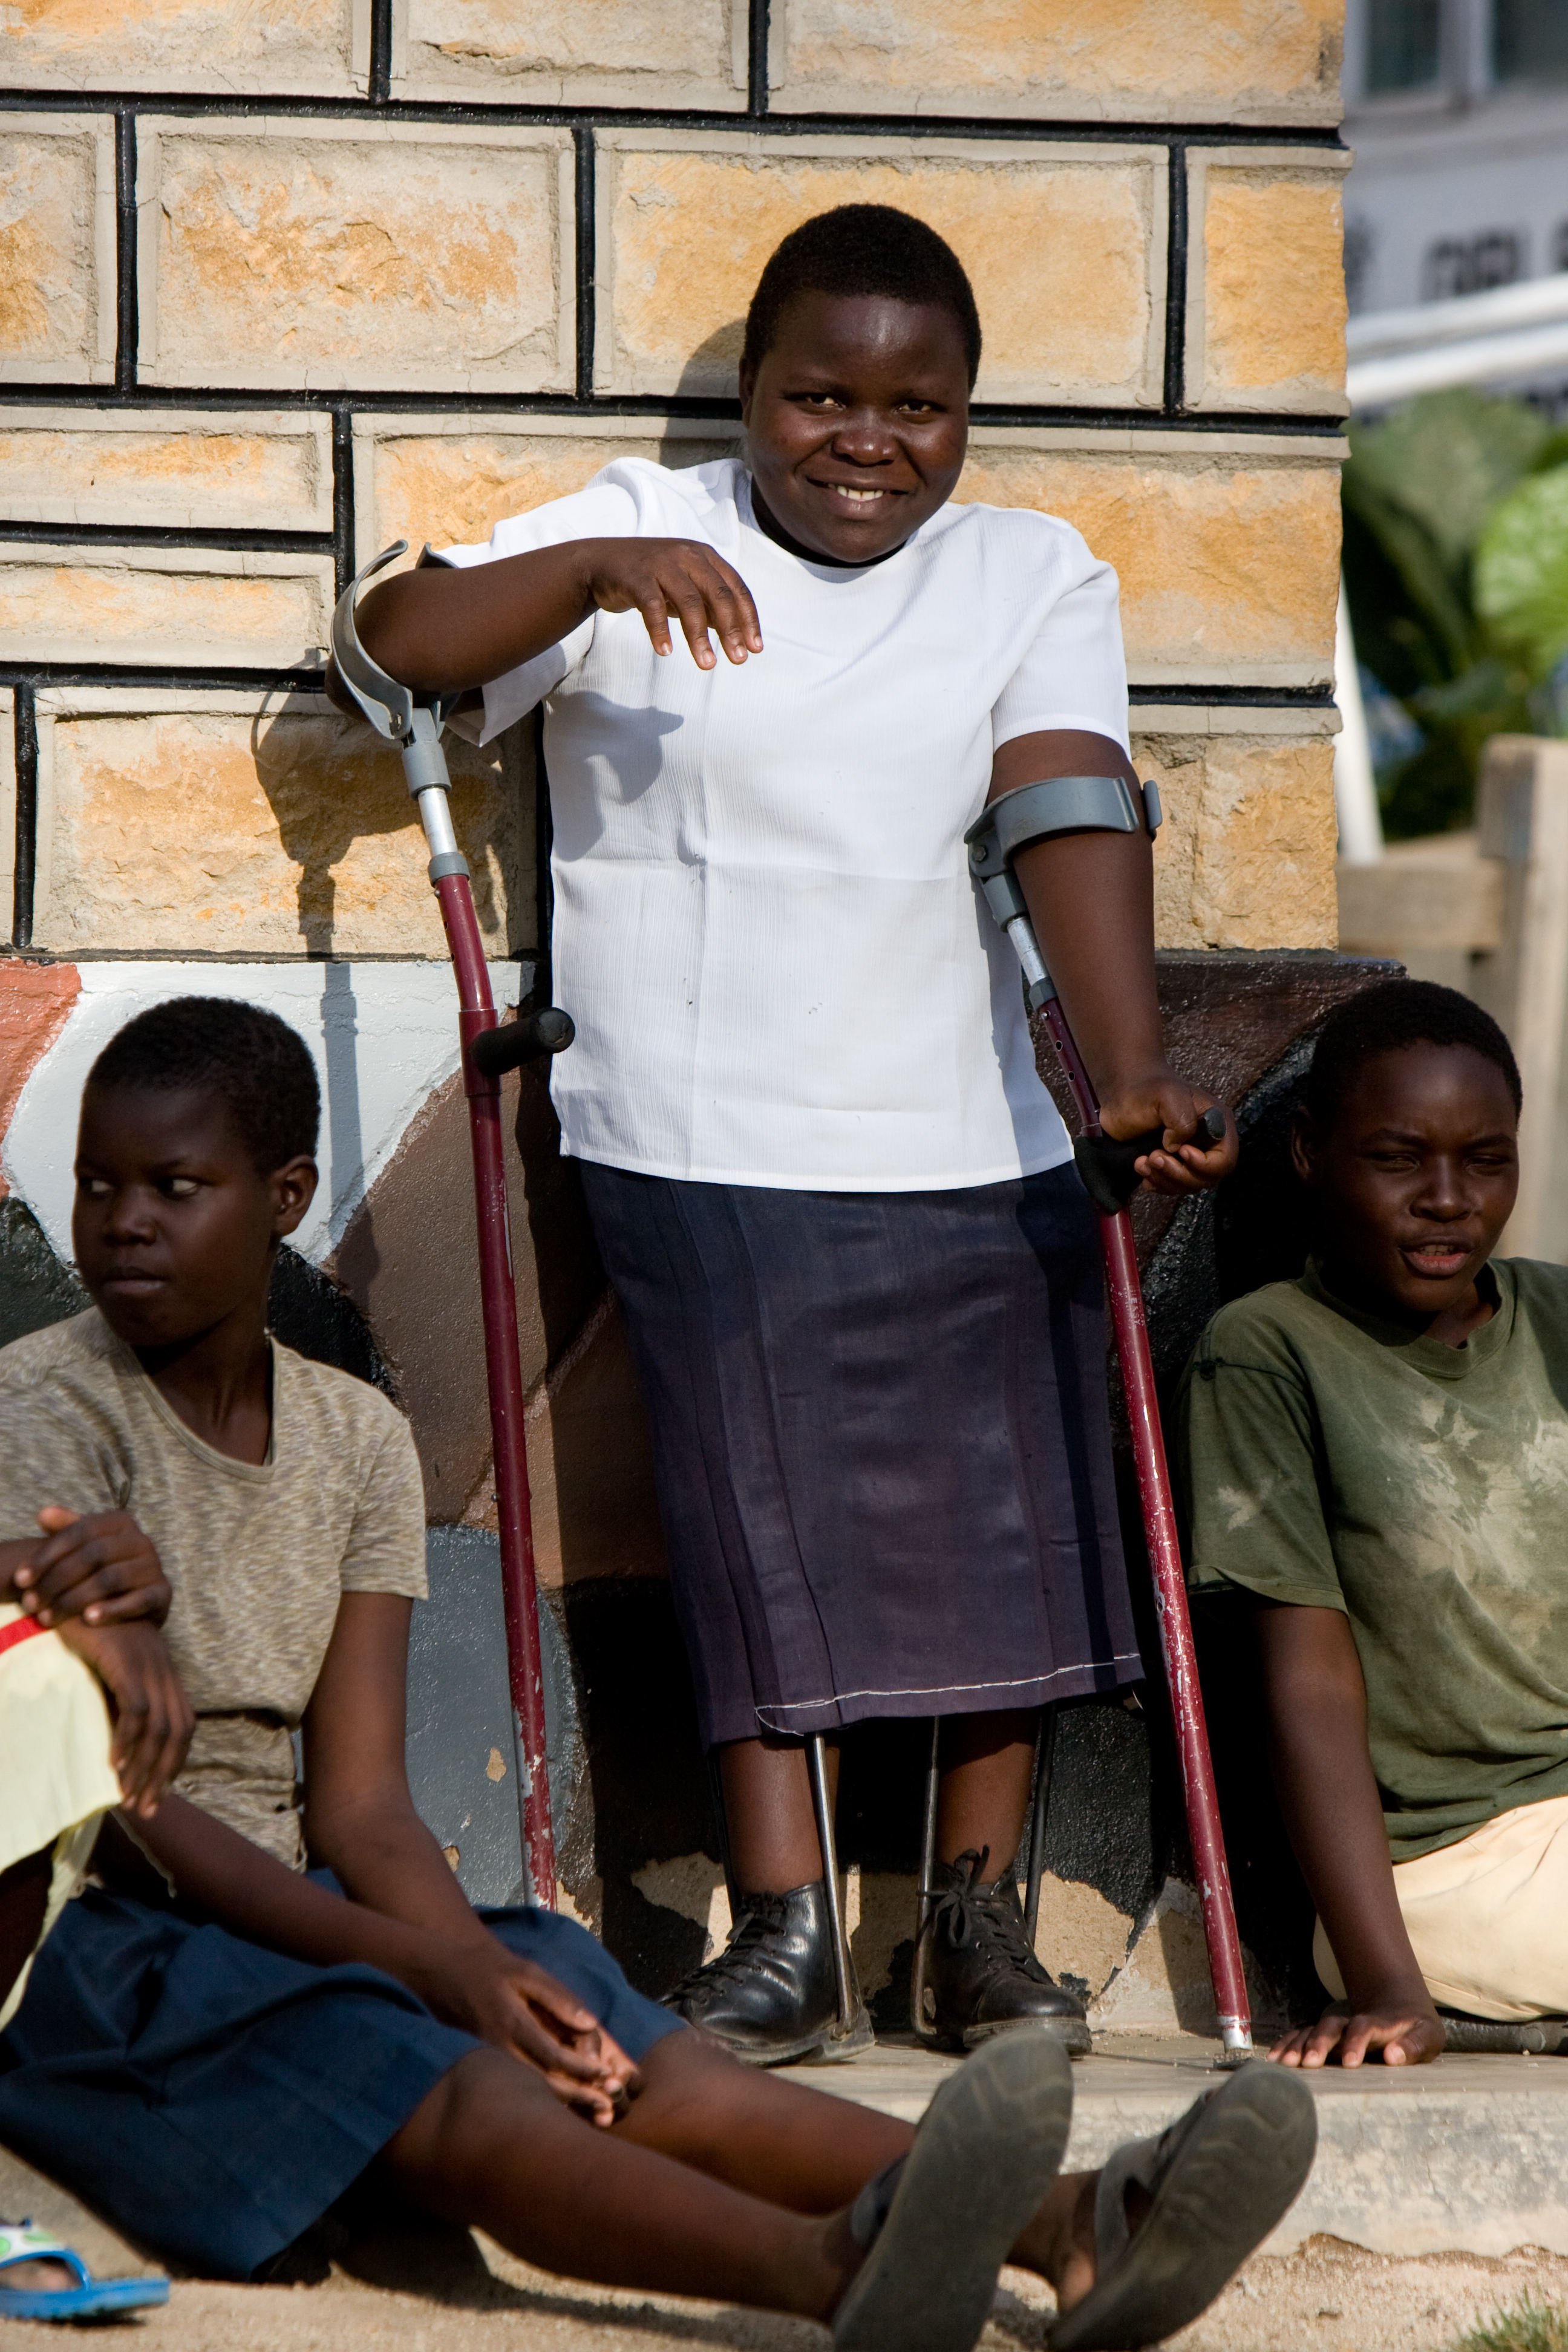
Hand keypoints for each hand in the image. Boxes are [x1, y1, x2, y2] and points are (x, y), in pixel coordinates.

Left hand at [11, 1506, 170, 1629]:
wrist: (141, 1598)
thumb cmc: (103, 1568)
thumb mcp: (86, 1545)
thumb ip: (66, 1528)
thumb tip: (43, 1514)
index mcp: (122, 1522)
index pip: (79, 1533)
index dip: (47, 1555)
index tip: (20, 1579)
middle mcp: (142, 1540)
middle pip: (93, 1556)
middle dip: (56, 1581)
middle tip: (29, 1604)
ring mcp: (154, 1566)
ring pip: (110, 1579)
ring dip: (74, 1599)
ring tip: (48, 1617)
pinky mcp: (164, 1593)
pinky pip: (139, 1600)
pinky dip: (113, 1609)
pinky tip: (88, 1620)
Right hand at [54, 1620, 193, 1817]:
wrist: (77, 1592)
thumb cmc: (90, 1634)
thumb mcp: (113, 1670)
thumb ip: (120, 1700)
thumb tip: (119, 1744)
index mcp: (166, 1674)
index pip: (185, 1726)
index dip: (174, 1763)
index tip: (157, 1793)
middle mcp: (164, 1672)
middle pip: (179, 1733)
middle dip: (164, 1775)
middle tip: (144, 1808)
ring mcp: (149, 1667)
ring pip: (160, 1729)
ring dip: (145, 1767)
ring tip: (126, 1795)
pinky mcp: (127, 1664)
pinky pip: (135, 1711)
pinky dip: (127, 1741)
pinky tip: (113, 1764)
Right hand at [421, 1938, 641, 2126]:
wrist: (443, 1974)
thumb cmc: (491, 1969)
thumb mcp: (526, 1972)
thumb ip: (558, 1998)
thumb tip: (590, 2025)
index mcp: (512, 2024)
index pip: (553, 2055)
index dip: (581, 2068)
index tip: (606, 2074)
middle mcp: (499, 2049)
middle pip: (543, 2083)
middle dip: (578, 2097)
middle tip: (607, 2108)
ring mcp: (490, 2061)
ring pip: (530, 2091)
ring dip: (564, 2103)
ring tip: (594, 2112)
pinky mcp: (486, 2066)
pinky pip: (518, 2086)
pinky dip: (543, 2097)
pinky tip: (565, 2104)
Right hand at [578, 538, 761, 671]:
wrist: (602, 562)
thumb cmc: (653, 579)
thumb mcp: (687, 587)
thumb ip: (711, 606)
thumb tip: (740, 635)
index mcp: (705, 557)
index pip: (736, 589)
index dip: (748, 619)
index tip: (755, 648)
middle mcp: (687, 556)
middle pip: (718, 595)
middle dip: (731, 630)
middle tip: (738, 660)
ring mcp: (661, 564)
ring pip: (689, 602)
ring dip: (699, 636)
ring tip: (707, 664)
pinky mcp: (636, 577)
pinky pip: (652, 606)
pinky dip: (660, 630)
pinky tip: (665, 651)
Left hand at [1097, 1070, 1237, 1197]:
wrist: (1123, 1093)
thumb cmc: (1147, 1089)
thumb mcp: (1167, 1095)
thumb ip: (1182, 1120)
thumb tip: (1176, 1147)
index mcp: (1216, 1124)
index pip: (1225, 1159)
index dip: (1204, 1164)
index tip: (1181, 1150)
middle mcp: (1207, 1143)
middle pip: (1207, 1179)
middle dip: (1179, 1174)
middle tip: (1154, 1157)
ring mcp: (1189, 1157)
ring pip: (1188, 1186)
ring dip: (1164, 1179)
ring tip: (1144, 1161)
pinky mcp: (1171, 1165)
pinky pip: (1171, 1187)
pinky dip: (1156, 1182)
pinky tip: (1141, 1167)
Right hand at [1270, 1992, 1443, 2068]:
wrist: (1397, 2004)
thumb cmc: (1416, 2029)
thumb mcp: (1426, 2036)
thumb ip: (1413, 2046)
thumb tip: (1393, 2057)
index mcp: (1379, 2023)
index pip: (1364, 2027)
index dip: (1355, 2042)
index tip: (1349, 2063)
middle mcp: (1351, 2021)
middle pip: (1331, 2026)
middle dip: (1319, 2044)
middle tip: (1309, 2064)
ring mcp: (1335, 2026)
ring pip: (1312, 2030)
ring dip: (1298, 2045)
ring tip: (1285, 2064)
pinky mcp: (1324, 2034)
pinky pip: (1301, 2035)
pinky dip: (1288, 2043)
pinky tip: (1275, 2059)